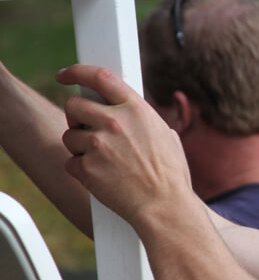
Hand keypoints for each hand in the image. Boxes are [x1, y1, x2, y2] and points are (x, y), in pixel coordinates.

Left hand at [56, 64, 192, 227]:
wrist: (165, 208)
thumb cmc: (171, 177)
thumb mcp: (166, 138)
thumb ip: (144, 120)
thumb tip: (132, 114)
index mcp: (137, 110)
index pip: (99, 77)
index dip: (77, 72)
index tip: (65, 75)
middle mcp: (115, 122)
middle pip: (74, 105)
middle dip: (76, 117)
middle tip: (86, 129)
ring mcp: (99, 145)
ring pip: (69, 135)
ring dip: (79, 146)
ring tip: (103, 161)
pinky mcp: (87, 167)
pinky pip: (71, 162)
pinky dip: (82, 170)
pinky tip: (102, 178)